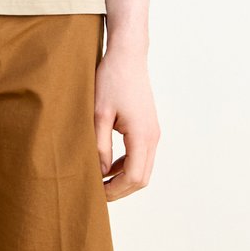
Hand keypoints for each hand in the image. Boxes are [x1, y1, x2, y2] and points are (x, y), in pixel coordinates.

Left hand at [94, 48, 159, 201]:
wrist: (127, 55)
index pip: (133, 177)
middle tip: (97, 193)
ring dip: (124, 178)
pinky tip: (109, 164)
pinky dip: (127, 165)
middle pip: (141, 178)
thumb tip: (100, 172)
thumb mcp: (99, 114)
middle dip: (121, 190)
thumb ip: (100, 145)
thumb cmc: (111, 80)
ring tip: (101, 182)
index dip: (115, 190)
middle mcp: (153, 136)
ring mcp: (153, 131)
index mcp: (142, 135)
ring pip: (143, 168)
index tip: (96, 194)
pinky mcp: (149, 126)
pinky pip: (141, 155)